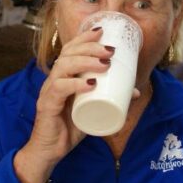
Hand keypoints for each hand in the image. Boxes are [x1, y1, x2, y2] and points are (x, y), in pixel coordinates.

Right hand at [13, 26, 119, 182]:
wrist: (50, 151)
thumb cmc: (69, 128)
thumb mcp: (93, 110)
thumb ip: (111, 99)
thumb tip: (135, 91)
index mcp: (62, 77)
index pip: (70, 49)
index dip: (84, 38)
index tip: (101, 31)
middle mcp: (53, 80)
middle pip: (68, 54)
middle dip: (90, 48)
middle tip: (110, 51)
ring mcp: (49, 91)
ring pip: (63, 67)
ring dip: (85, 62)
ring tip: (105, 64)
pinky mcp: (47, 105)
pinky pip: (59, 89)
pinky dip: (75, 84)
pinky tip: (89, 83)